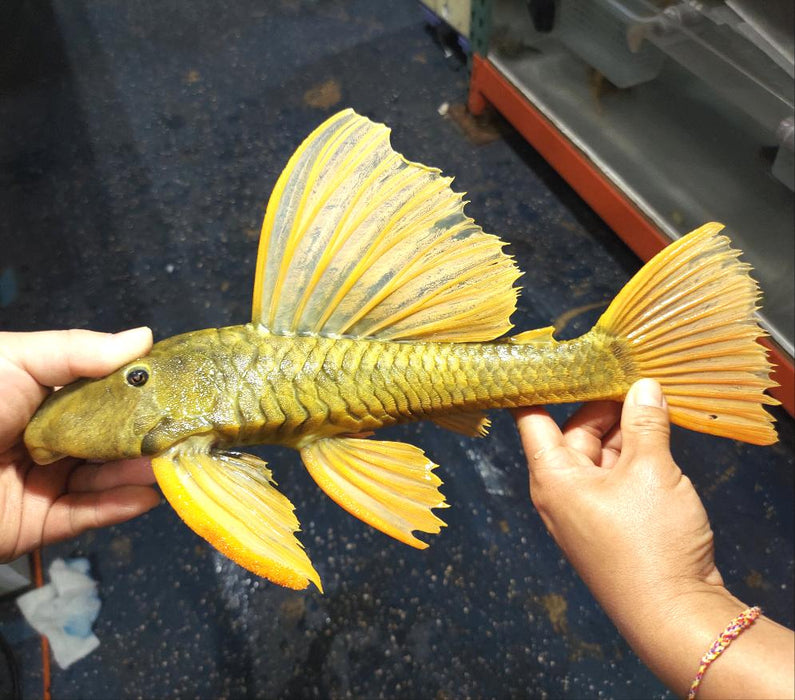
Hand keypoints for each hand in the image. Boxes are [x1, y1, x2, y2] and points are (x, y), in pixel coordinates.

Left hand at [0, 328, 158, 561]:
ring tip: (175, 463)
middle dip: (148, 436)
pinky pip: (86, 515)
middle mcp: (48, 439)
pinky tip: (148, 494)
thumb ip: (80, 350)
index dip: (143, 393)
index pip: (104, 396)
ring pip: (104, 478)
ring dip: (139, 472)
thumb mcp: (19, 360)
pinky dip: (119, 506)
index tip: (181, 390)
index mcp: (42, 398)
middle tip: (189, 431)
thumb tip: (145, 337)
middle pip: (110, 439)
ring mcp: (44, 483)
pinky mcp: (38, 523)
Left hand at [514, 379, 793, 697]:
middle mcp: (559, 492)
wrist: (674, 615)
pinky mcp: (608, 523)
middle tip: (630, 377)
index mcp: (552, 476)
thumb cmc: (650, 544)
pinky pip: (612, 476)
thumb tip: (644, 387)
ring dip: (621, 430)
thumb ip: (645, 424)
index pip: (531, 418)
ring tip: (650, 402)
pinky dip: (630, 455)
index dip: (536, 386)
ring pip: (596, 454)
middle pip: (571, 432)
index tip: (546, 357)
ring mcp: (584, 509)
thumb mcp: (650, 471)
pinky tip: (655, 436)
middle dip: (601, 406)